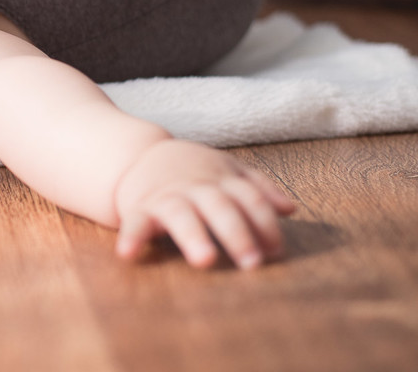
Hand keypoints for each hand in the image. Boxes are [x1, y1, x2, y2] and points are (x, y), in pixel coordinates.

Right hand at [113, 140, 295, 269]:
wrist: (139, 155)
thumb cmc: (193, 171)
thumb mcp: (227, 171)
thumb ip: (258, 188)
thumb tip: (290, 209)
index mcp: (221, 180)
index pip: (250, 199)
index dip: (265, 224)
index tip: (276, 250)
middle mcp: (196, 188)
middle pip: (220, 206)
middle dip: (236, 233)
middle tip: (252, 262)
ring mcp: (168, 197)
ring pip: (181, 214)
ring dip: (193, 236)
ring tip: (204, 260)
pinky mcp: (139, 208)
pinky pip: (136, 222)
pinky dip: (132, 237)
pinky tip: (128, 253)